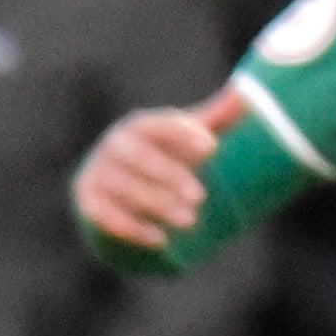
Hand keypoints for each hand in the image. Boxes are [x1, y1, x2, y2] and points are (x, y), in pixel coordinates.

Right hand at [74, 92, 236, 248]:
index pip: (159, 125)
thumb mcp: (187, 140)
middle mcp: (115, 146)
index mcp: (140, 127)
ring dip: (157, 204)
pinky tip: (160, 239)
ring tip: (190, 221)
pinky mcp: (89, 202)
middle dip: (170, 176)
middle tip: (200, 197)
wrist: (116, 189)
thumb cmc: (163, 158)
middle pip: (140, 157)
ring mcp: (98, 173)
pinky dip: (133, 228)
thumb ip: (214, 120)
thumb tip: (246, 95)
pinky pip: (107, 216)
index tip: (212, 147)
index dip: (183, 134)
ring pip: (125, 188)